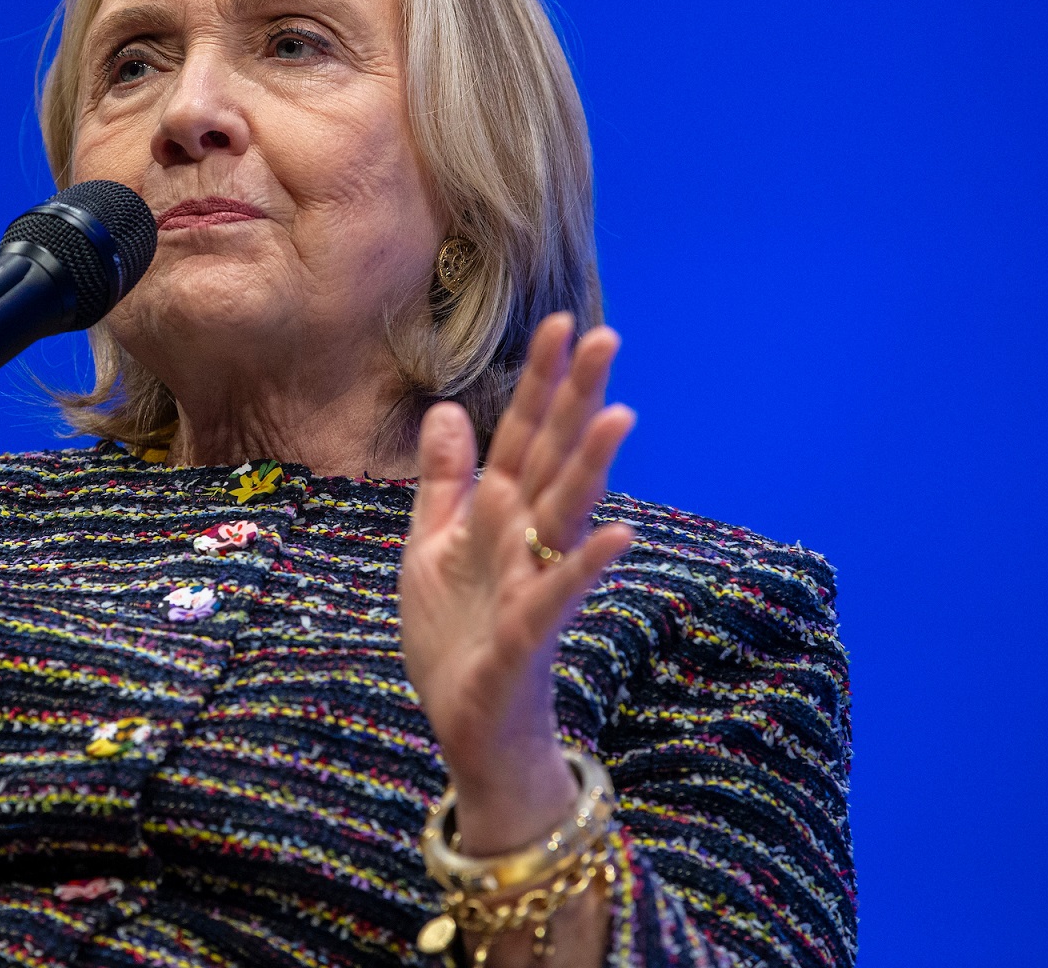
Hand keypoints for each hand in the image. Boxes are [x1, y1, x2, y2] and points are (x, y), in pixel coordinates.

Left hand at [399, 313, 634, 855]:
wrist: (469, 724)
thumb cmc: (457, 638)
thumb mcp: (430, 546)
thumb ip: (444, 481)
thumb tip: (446, 408)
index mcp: (496, 514)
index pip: (520, 434)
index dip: (537, 382)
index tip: (559, 324)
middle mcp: (523, 537)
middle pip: (552, 457)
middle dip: (575, 399)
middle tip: (607, 335)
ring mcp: (531, 580)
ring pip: (564, 513)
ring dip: (589, 466)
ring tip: (617, 414)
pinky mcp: (529, 631)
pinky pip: (559, 593)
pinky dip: (584, 566)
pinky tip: (615, 537)